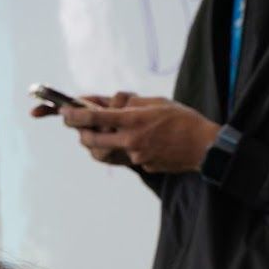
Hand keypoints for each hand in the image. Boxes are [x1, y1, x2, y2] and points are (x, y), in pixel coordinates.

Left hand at [57, 97, 219, 173]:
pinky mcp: (145, 166)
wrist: (205, 147)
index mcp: (133, 120)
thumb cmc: (184, 120)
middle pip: (94, 141)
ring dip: (104, 144)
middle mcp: (131, 140)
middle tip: (79, 130)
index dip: (75, 116)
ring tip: (108, 134)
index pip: (95, 117)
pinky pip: (131, 157)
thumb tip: (117, 105)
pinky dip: (132, 150)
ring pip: (111, 151)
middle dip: (82, 135)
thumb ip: (134, 103)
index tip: (64, 113)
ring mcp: (137, 156)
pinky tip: (147, 143)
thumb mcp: (157, 102)